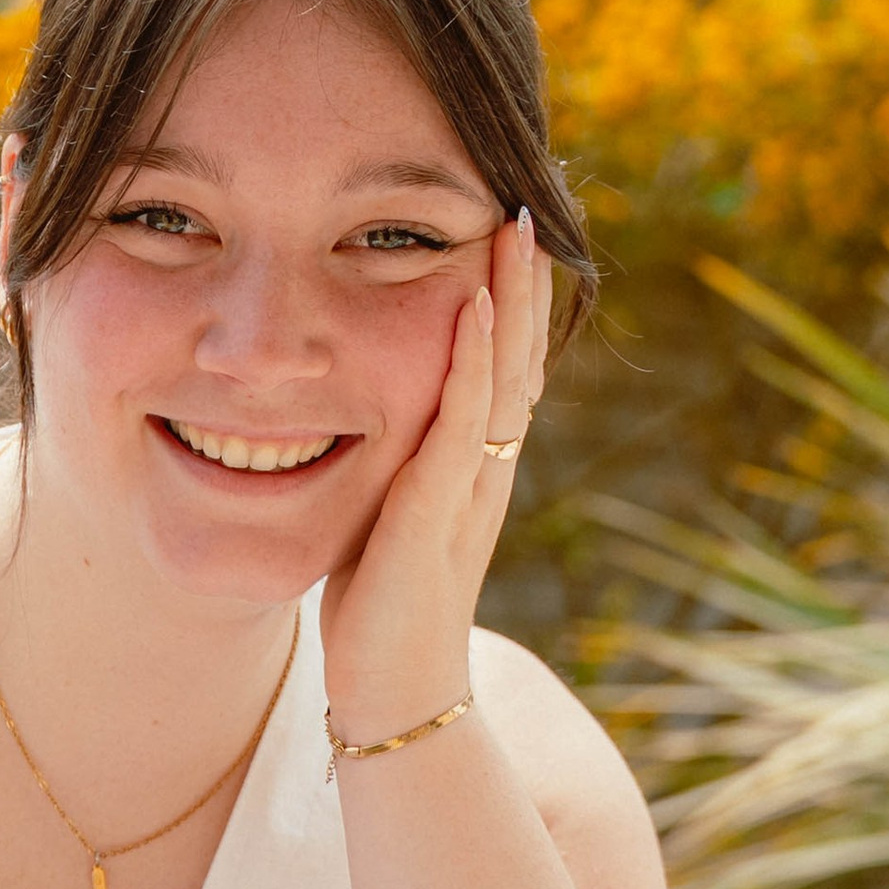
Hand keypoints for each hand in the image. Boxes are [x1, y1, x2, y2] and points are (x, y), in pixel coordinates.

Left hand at [320, 209, 550, 737]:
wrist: (394, 689)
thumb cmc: (382, 603)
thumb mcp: (389, 506)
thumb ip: (395, 457)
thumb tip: (362, 401)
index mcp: (474, 462)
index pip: (501, 362)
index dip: (511, 297)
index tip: (508, 227)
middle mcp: (485, 465)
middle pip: (518, 353)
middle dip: (523, 277)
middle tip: (526, 200)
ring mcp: (469, 486)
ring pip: (502, 375)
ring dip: (510, 298)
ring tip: (513, 227)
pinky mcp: (437, 511)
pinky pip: (461, 422)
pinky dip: (470, 361)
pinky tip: (473, 306)